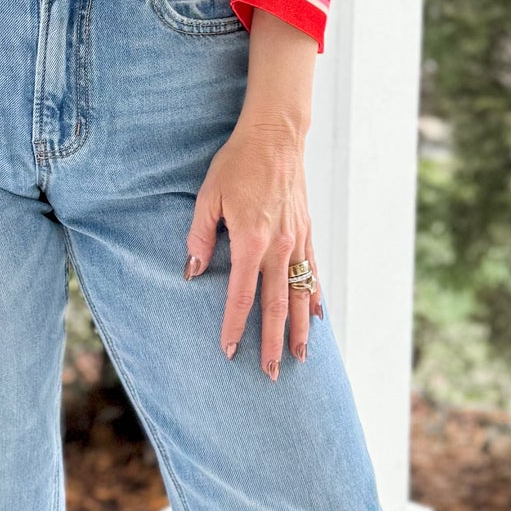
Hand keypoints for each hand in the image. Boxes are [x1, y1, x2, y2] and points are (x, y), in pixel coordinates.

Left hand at [183, 117, 320, 378]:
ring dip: (298, 330)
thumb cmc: (237, 163)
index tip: (228, 351)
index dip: (233, 326)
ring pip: (300, 295)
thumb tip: (194, 272)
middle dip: (271, 343)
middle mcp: (280, 246)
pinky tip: (315, 318)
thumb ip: (200, 237)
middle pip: (276, 306)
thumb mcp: (208, 197)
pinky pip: (313, 273)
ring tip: (299, 359)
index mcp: (252, 240)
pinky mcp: (307, 232)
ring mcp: (298, 241)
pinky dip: (314, 298)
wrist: (276, 136)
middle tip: (270, 374)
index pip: (242, 295)